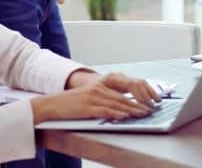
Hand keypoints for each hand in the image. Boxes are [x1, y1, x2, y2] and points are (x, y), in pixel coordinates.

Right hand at [32, 71, 159, 123]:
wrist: (52, 104)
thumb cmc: (70, 104)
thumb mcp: (88, 98)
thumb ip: (102, 100)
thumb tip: (118, 108)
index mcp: (100, 86)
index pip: (122, 93)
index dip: (135, 98)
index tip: (146, 104)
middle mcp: (99, 89)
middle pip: (122, 98)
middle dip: (138, 105)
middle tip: (149, 111)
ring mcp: (93, 97)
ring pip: (117, 104)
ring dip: (132, 110)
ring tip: (143, 114)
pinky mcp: (87, 107)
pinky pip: (105, 110)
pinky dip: (116, 114)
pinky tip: (124, 116)